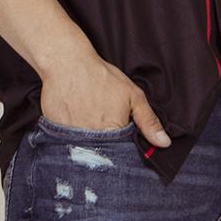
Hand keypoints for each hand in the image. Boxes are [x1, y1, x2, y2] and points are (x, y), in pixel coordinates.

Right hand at [40, 50, 171, 146]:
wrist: (67, 63)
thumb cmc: (101, 77)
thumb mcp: (132, 95)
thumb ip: (148, 121)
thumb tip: (164, 143)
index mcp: (113, 133)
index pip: (123, 157)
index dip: (124, 151)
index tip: (122, 141)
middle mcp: (92, 140)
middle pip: (103, 157)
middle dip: (106, 149)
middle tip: (102, 126)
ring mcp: (71, 138)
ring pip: (84, 152)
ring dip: (87, 145)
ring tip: (87, 122)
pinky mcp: (56, 134)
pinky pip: (65, 145)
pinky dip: (70, 139)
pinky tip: (73, 122)